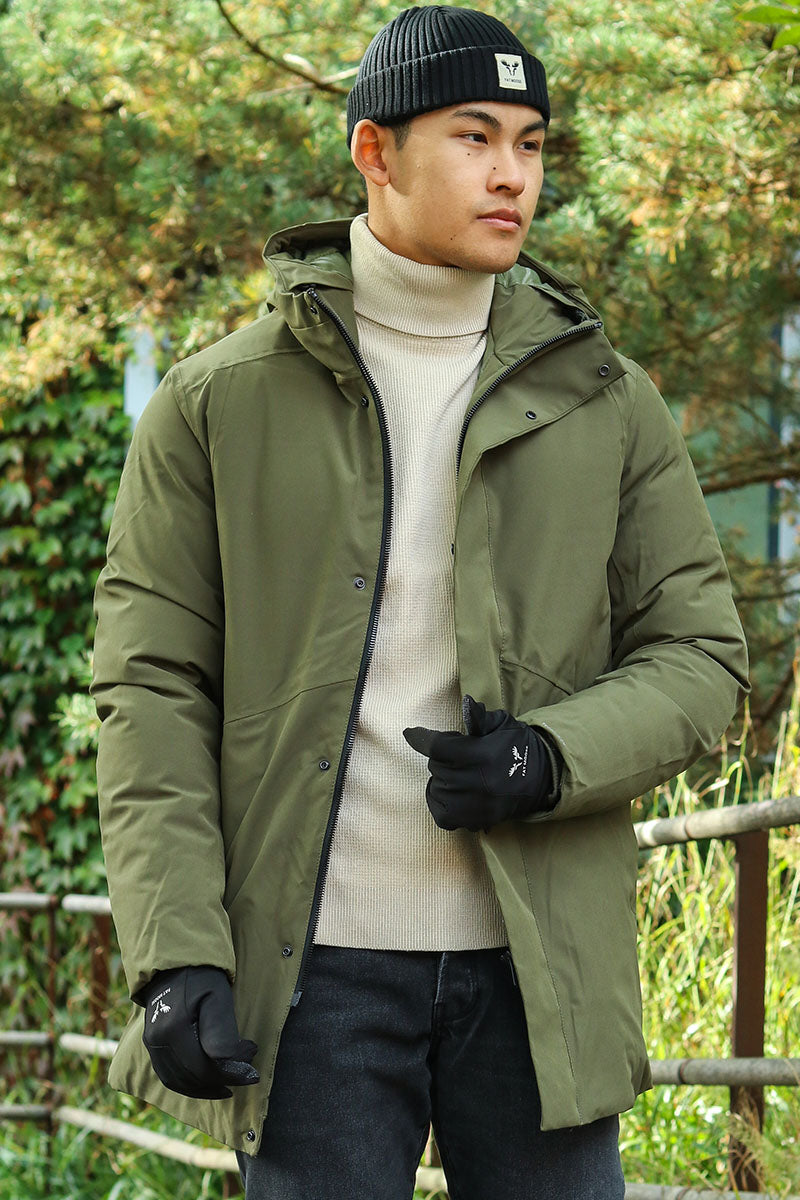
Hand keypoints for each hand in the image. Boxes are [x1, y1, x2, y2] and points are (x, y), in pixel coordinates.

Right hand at [140, 966, 259, 1098]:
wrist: (174, 965)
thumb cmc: (201, 978)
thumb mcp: (218, 997)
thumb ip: (221, 1031)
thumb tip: (228, 1062)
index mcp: (174, 1029)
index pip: (205, 1066)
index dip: (231, 1074)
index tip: (253, 1073)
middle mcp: (158, 1040)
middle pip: (192, 1077)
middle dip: (222, 1082)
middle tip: (246, 1077)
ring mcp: (152, 1044)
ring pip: (178, 1081)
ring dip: (205, 1089)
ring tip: (228, 1086)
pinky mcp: (151, 1045)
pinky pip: (169, 1075)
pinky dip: (189, 1084)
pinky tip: (207, 1082)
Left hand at [403, 695, 555, 831]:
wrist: (543, 778)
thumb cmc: (518, 747)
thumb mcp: (503, 724)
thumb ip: (480, 717)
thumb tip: (466, 703)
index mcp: (480, 754)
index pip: (438, 747)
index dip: (421, 738)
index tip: (410, 733)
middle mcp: (475, 782)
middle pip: (437, 768)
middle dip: (442, 758)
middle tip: (457, 755)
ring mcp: (476, 804)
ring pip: (437, 790)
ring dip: (441, 779)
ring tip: (455, 773)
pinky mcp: (477, 820)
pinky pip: (443, 816)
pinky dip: (440, 803)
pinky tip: (448, 793)